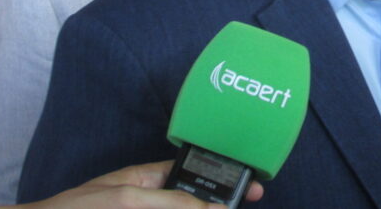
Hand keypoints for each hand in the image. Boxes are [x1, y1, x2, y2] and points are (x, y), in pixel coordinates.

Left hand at [28, 161, 264, 208]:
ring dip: (203, 208)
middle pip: (192, 203)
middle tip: (240, 205)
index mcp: (148, 180)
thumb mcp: (128, 201)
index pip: (194, 176)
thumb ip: (173, 203)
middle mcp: (149, 201)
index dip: (222, 182)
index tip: (252, 189)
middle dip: (214, 205)